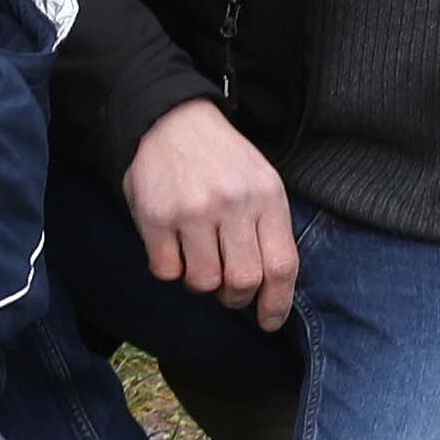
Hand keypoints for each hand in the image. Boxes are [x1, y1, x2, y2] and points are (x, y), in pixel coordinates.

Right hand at [126, 100, 302, 331]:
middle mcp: (233, 203)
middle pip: (243, 281)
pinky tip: (172, 246)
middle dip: (235, 297)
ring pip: (203, 282)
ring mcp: (193, 210)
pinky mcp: (157, 216)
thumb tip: (271, 288)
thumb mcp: (259, 181)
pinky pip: (166, 271)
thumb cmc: (220, 159)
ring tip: (197, 260)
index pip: (282, 266)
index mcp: (267, 196)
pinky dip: (169, 268)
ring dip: (200, 282)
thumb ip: (268, 228)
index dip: (277, 304)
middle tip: (227, 290)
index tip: (269, 320)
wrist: (171, 119)